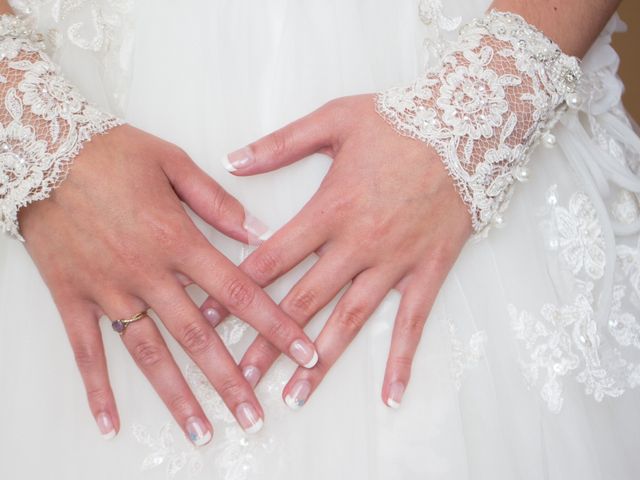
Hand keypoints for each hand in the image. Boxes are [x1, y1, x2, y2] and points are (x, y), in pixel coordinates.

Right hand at [19, 124, 317, 441]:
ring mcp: (108, 289)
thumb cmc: (110, 152)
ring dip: (178, 396)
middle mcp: (148, 273)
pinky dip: (97, 388)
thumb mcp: (173, 162)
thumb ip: (218, 202)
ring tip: (202, 432)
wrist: (40, 149)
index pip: (238, 292)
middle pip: (198, 336)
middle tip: (255, 416)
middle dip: (231, 379)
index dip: (275, 324)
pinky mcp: (72, 297)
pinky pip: (85, 351)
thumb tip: (259, 233)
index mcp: (178, 239)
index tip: (302, 351)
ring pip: (149, 353)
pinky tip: (111, 422)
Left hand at [201, 94, 472, 408]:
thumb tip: (230, 161)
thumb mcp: (333, 119)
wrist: (467, 124)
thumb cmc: (398, 121)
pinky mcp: (428, 270)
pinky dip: (402, 360)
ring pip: (350, 321)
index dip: (236, 290)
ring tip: (293, 397)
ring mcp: (395, 263)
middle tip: (239, 378)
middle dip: (267, 342)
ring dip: (319, 362)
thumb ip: (279, 144)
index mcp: (329, 209)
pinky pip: (413, 323)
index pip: (272, 259)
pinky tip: (390, 395)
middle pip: (303, 302)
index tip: (208, 319)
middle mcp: (358, 244)